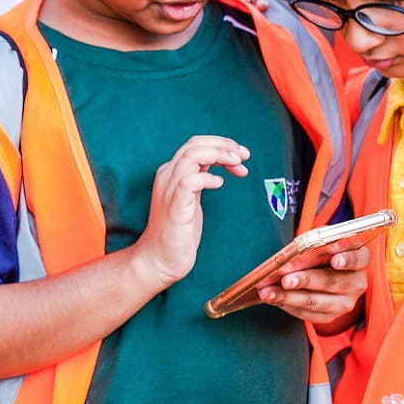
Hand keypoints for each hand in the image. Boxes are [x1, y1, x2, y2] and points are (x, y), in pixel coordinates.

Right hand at [131, 136, 248, 290]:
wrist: (159, 260)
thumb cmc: (177, 232)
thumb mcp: (192, 199)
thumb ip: (200, 180)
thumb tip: (220, 165)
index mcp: (172, 173)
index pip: (196, 144)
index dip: (221, 144)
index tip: (242, 156)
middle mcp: (168, 176)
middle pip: (194, 144)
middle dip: (224, 145)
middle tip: (244, 156)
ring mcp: (169, 190)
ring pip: (191, 156)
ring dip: (219, 155)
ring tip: (237, 165)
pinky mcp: (174, 207)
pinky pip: (189, 181)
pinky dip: (207, 178)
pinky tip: (220, 184)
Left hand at [258, 245, 368, 327]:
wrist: (325, 272)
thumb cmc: (322, 252)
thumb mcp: (320, 241)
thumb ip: (311, 245)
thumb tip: (289, 255)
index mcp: (360, 258)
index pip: (359, 258)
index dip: (347, 258)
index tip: (333, 257)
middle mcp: (357, 282)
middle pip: (332, 281)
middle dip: (305, 279)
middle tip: (285, 278)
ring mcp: (345, 302)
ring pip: (316, 301)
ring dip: (288, 297)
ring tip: (268, 292)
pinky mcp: (331, 316)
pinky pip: (307, 314)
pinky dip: (287, 306)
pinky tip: (272, 298)